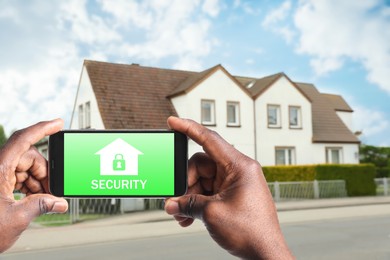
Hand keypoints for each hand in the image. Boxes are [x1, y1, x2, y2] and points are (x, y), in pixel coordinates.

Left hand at [0, 119, 67, 252]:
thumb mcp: (16, 218)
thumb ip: (41, 206)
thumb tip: (60, 203)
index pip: (23, 139)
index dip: (43, 129)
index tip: (58, 123)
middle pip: (28, 157)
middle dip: (43, 173)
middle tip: (52, 192)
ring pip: (24, 168)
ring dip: (37, 182)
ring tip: (42, 200)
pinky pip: (17, 176)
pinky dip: (28, 186)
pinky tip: (32, 199)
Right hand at [164, 117, 292, 258]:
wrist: (265, 253)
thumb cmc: (251, 231)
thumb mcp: (212, 214)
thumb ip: (188, 204)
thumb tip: (172, 203)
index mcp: (240, 166)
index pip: (210, 139)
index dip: (189, 128)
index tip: (173, 121)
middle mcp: (238, 171)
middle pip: (201, 165)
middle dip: (186, 184)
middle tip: (177, 201)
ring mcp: (235, 183)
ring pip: (202, 180)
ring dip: (190, 197)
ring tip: (182, 215)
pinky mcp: (232, 194)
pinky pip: (208, 191)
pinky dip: (197, 202)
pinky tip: (189, 217)